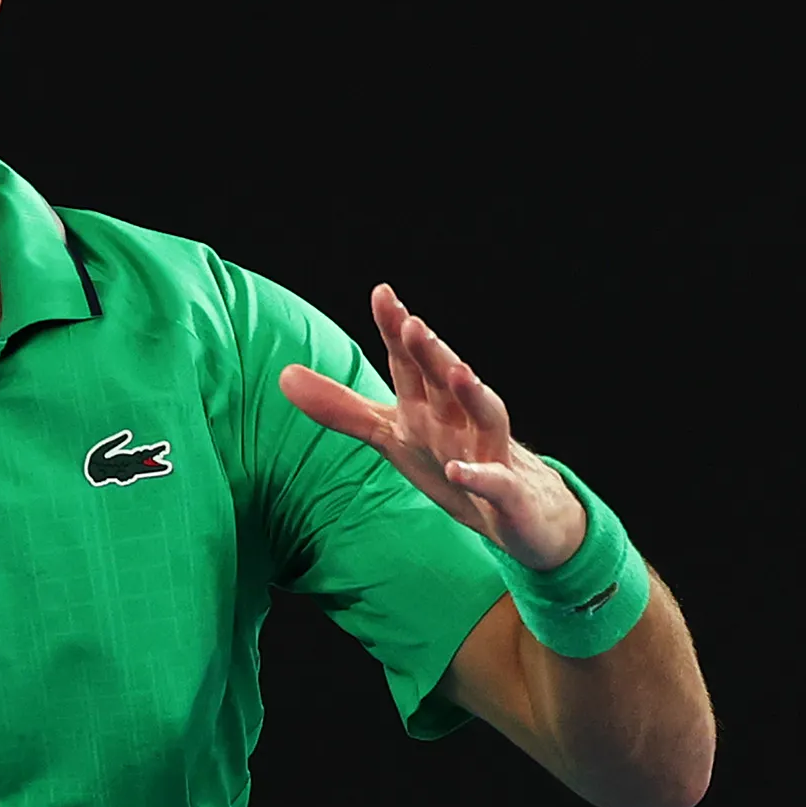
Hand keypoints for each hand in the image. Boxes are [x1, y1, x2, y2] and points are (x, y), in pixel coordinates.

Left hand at [277, 285, 590, 574]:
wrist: (521, 513)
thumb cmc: (453, 463)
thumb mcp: (391, 437)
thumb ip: (341, 409)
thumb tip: (283, 375)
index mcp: (429, 407)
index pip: (410, 364)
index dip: (397, 331)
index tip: (382, 293)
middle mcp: (461, 421)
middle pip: (445, 381)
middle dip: (431, 353)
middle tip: (413, 323)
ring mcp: (490, 454)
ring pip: (485, 416)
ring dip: (472, 394)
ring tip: (459, 371)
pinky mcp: (506, 496)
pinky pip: (494, 483)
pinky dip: (479, 476)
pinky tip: (457, 470)